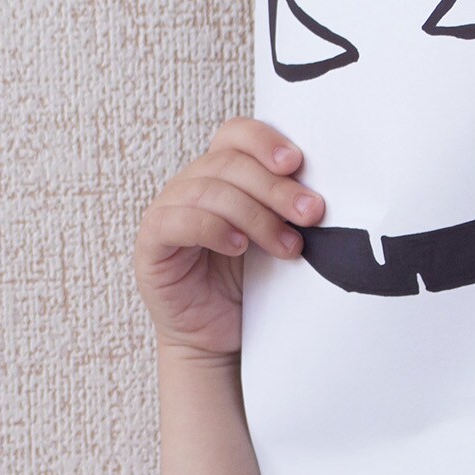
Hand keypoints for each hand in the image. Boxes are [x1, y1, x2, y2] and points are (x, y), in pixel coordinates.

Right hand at [134, 117, 324, 365]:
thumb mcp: (278, 238)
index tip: (296, 163)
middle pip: (228, 163)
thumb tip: (323, 192)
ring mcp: (166, 213)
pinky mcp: (151, 245)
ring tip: (288, 247)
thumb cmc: (249, 288)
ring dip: (256, 216)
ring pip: (208, 191)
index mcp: (220, 175)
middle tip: (310, 214)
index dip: (264, 140)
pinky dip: (212, 229)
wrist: (221, 339)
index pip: (234, 135)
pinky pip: (176, 222)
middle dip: (275, 188)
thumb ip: (289, 209)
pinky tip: (239, 247)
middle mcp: (190, 187)